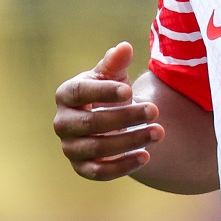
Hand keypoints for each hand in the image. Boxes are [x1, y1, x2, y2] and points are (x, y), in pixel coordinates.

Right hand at [53, 42, 164, 180]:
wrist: (110, 121)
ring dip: (130, 141)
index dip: (103, 92)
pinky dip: (123, 166)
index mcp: (66, 95)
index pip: (79, 93)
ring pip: (97, 148)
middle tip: (155, 110)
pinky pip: (99, 172)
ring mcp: (70, 147)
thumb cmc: (110, 93)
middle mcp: (62, 122)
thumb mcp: (113, 76)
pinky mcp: (82, 168)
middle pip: (91, 122)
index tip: (129, 91)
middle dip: (125, 117)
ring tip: (158, 132)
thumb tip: (124, 47)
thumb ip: (116, 63)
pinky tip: (146, 155)